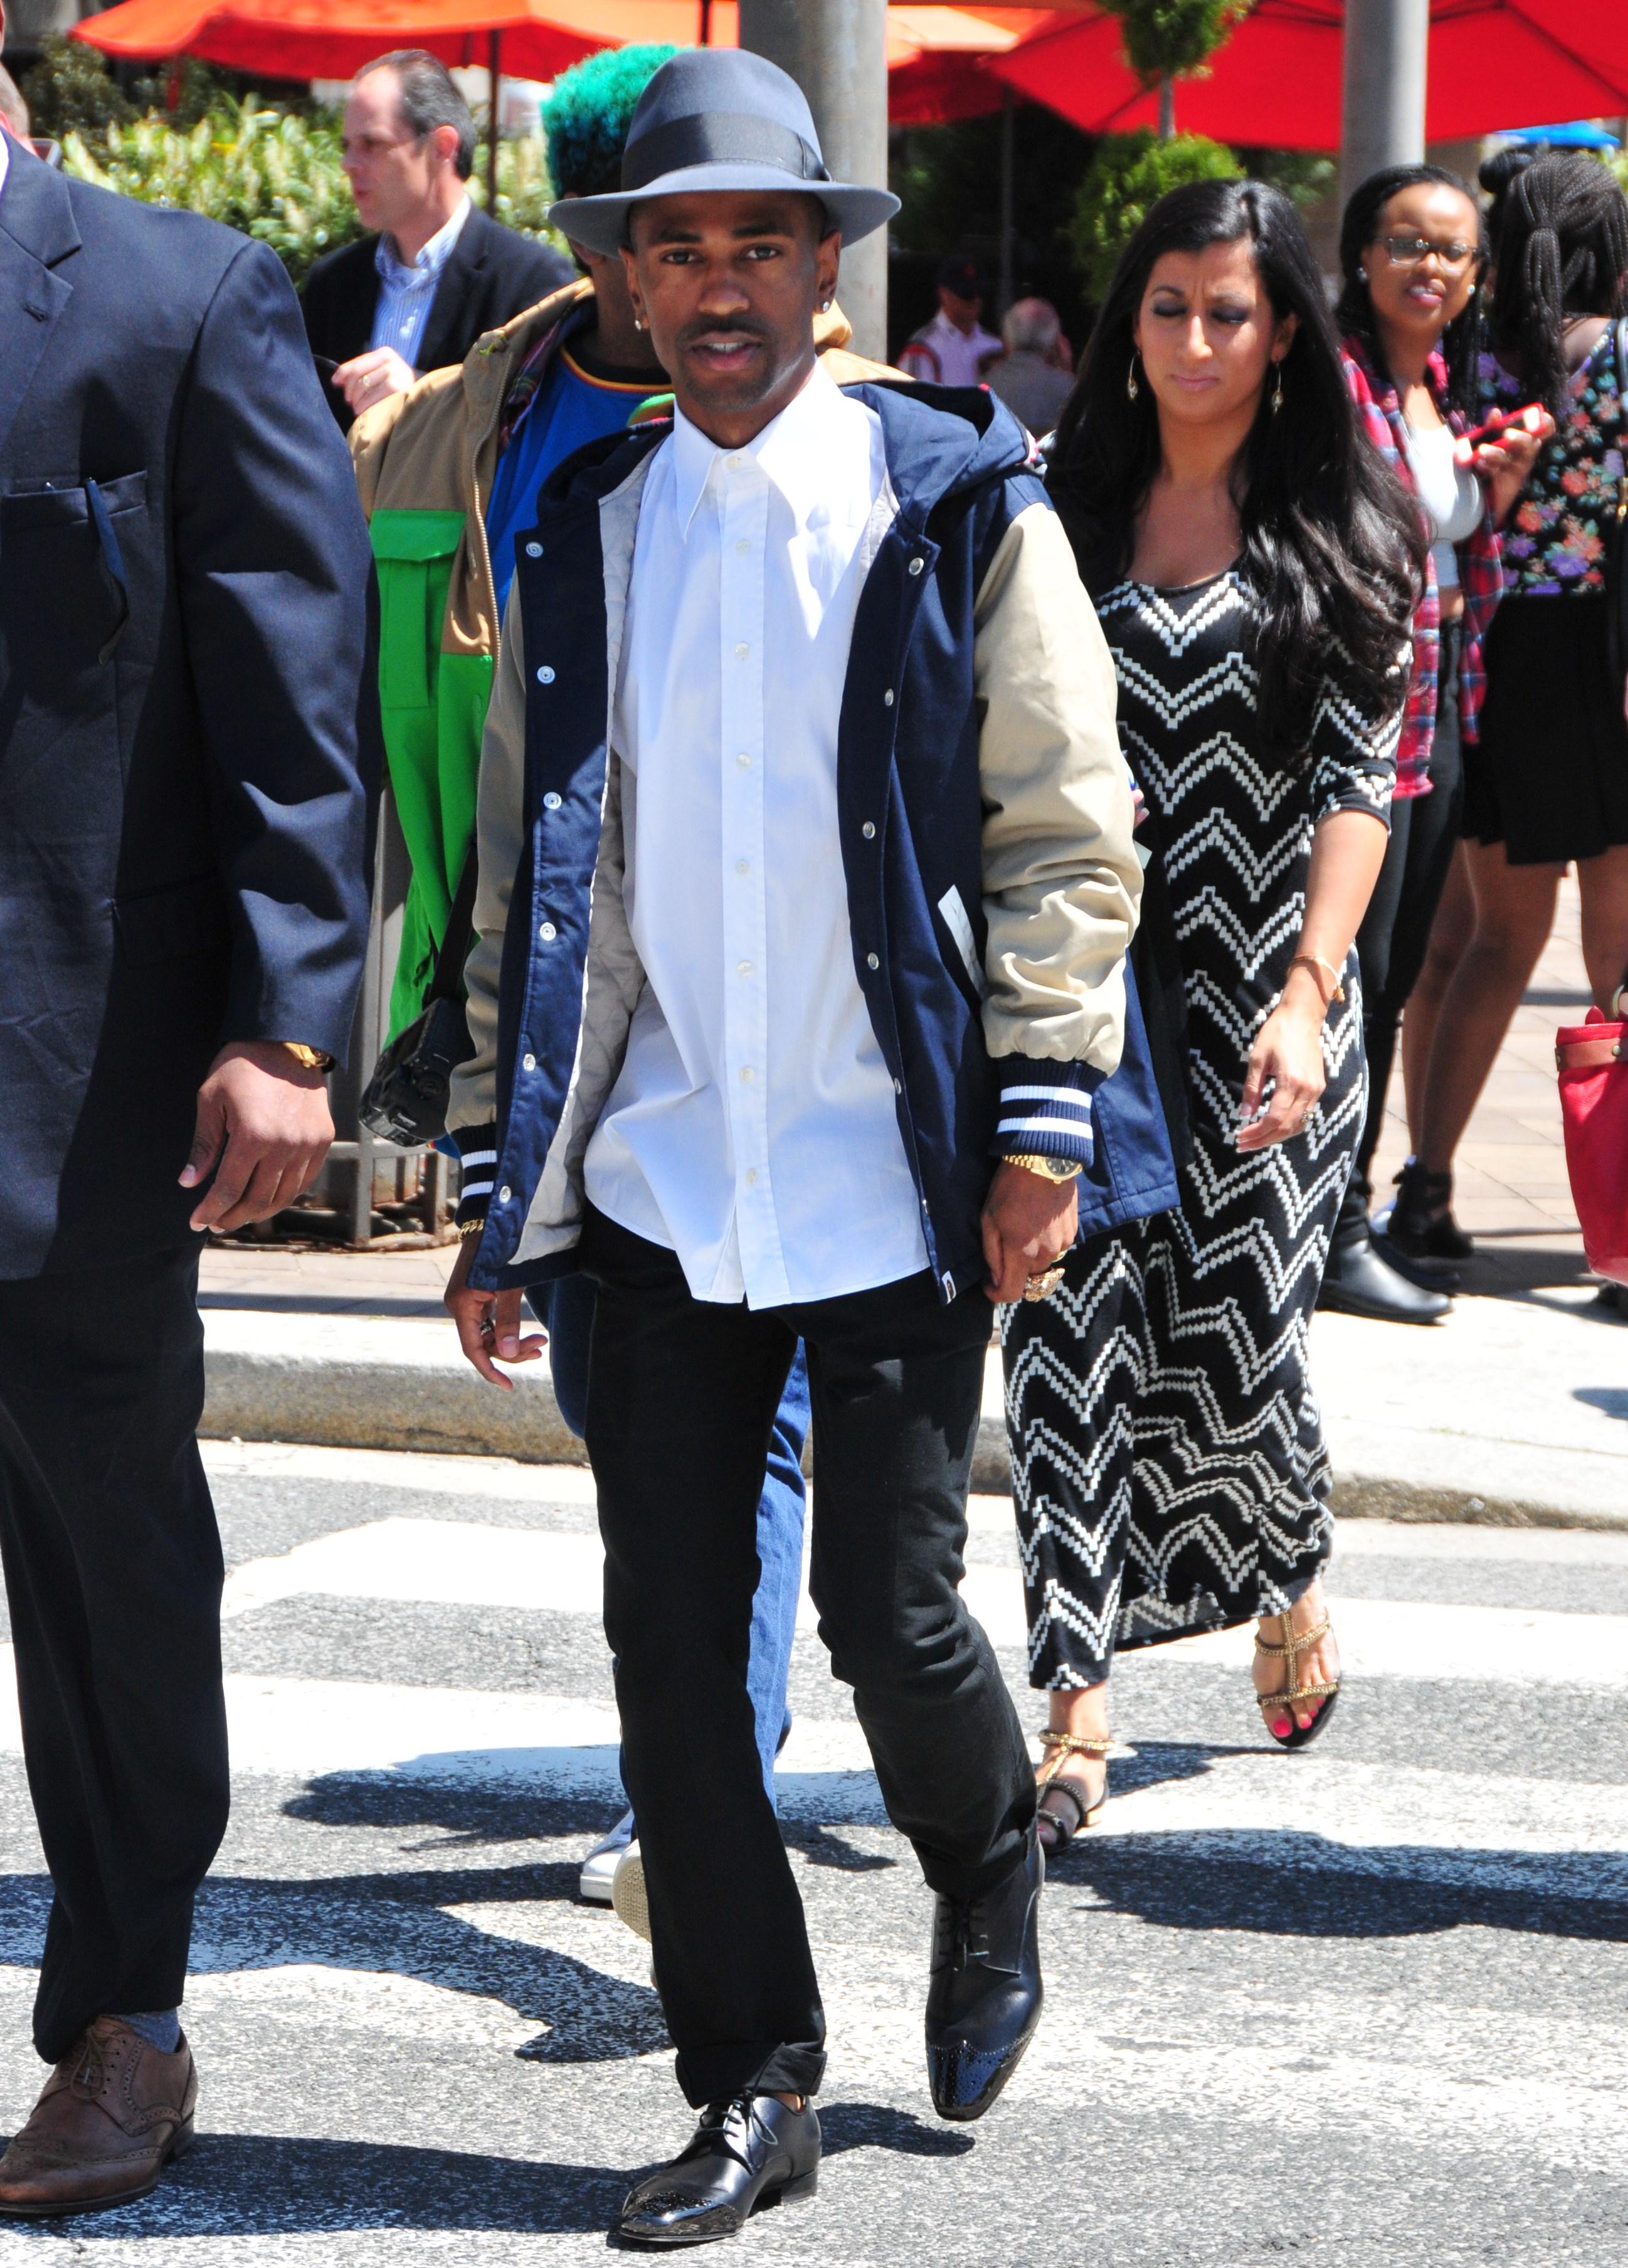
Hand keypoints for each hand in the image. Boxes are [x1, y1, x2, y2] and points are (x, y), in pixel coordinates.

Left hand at [181, 1040, 334, 1232]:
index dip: (210, 1210)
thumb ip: (204, 1144)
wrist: (287, 1041)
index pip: (228, 1188)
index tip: (196, 1222)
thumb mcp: (211, 1099)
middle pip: (258, 1200)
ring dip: (259, 1212)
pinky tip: (268, 1197)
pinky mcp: (323, 1140)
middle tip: (216, 1223)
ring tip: (239, 1215)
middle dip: (232, 1217)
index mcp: (253, 1135)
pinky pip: (304, 1180)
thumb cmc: (241, 1067)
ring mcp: (308, 1145)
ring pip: (283, 1195)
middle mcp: (285, 1146)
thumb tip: (189, 1182)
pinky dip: (285, 1195)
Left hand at [333, 346, 416, 417]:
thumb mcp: (378, 377)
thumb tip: (336, 380)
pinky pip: (372, 395)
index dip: (343, 373)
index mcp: (386, 353)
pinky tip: (363, 411)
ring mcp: (396, 372)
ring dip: (356, 399)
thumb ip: (360, 374)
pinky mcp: (398, 387)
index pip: (357, 362)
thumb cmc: (395, 392)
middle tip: (349, 401)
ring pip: (363, 384)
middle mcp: (392, 360)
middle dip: (349, 388)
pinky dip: (364, 404)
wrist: (419, 404)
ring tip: (357, 408)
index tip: (335, 383)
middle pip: (358, 372)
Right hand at [445, 1235, 546, 1389]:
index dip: (490, 1370)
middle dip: (512, 1350)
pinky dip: (507, 1329)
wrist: (492, 1222)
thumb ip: (509, 1321)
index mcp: (461, 1306)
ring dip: (513, 1341)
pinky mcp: (475, 1297)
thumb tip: (508, 1353)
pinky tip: (526, 1333)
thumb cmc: (502, 1252)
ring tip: (540, 1341)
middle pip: (485, 1344)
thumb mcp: (509, 1288)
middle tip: (541, 1346)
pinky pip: (489, 1323)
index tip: (508, 1386)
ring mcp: (466, 1302)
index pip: (473, 1350)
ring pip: (489, 1335)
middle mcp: (459, 1306)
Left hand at [980, 1161, 1078, 1303]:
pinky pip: (1056, 1248)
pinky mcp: (1073, 1232)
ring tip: (1023, 1229)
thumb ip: (992, 1253)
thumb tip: (995, 1276)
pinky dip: (1045, 1243)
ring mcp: (1063, 1244)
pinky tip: (1039, 1221)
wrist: (1045, 1161)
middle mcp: (1045, 1255)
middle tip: (1003, 1247)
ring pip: (1043, 1263)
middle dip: (1014, 1270)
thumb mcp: (989, 1218)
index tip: (988, 1284)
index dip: (996, 1294)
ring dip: (1031, 1256)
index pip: (1011, 1293)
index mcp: (1021, 1253)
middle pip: (1028, 1278)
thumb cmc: (1010, 1187)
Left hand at [1237, 975, 1326, 1152]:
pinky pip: (1304, 1115)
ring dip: (1276, 1136)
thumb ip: (1251, 1089)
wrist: (1302, 1018)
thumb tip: (1244, 1115)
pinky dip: (1288, 1126)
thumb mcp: (1257, 1059)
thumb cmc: (1277, 1034)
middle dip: (1263, 1140)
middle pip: (1286, 1127)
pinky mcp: (1318, 1088)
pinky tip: (1273, 1128)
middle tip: (1243, 1145)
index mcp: (1291, 1082)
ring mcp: (1316, 1090)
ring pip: (1297, 1125)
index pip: (1273, 1119)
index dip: (1256, 1133)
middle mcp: (1307, 1090)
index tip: (1239, 1138)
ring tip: (1256, 1140)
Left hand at [1476, 409, 1553, 526]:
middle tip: (1506, 433)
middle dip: (1519, 438)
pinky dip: (1487, 466)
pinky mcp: (1507, 482)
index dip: (1547, 424)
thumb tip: (1496, 411)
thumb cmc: (1492, 459)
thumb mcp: (1492, 439)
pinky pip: (1498, 472)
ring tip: (1482, 450)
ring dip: (1495, 453)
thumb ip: (1493, 425)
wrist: (1484, 490)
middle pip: (1529, 444)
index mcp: (1527, 440)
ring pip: (1511, 458)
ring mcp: (1519, 469)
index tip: (1542, 417)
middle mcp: (1526, 453)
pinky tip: (1479, 464)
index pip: (1545, 431)